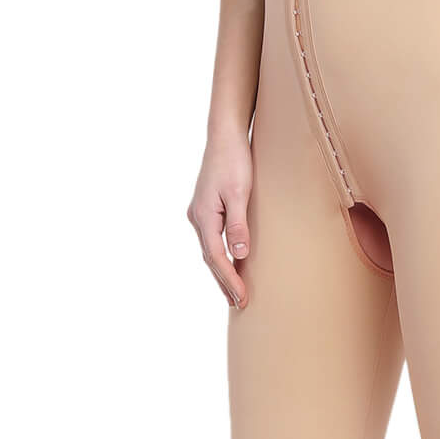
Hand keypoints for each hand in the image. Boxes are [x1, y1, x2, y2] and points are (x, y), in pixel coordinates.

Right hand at [187, 133, 254, 309]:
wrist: (225, 135)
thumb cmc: (234, 160)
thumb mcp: (240, 193)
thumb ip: (239, 224)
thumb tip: (239, 254)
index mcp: (204, 216)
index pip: (216, 257)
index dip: (229, 279)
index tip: (241, 297)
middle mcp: (197, 217)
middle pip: (209, 258)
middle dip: (224, 281)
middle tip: (238, 303)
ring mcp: (199, 212)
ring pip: (209, 249)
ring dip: (220, 271)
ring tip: (233, 291)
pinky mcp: (206, 207)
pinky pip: (211, 238)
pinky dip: (219, 255)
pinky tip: (228, 261)